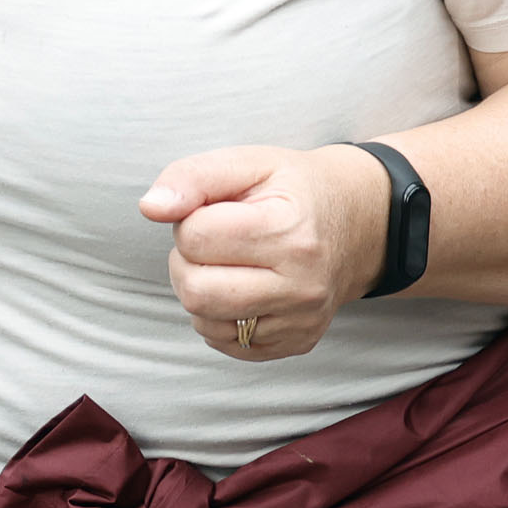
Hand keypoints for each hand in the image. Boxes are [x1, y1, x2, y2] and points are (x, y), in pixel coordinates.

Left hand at [144, 144, 385, 361]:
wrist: (357, 222)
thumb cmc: (294, 190)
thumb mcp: (248, 163)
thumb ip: (192, 177)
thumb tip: (150, 207)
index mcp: (290, 232)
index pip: (195, 238)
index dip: (190, 220)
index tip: (214, 211)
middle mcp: (302, 284)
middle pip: (195, 291)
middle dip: (185, 262)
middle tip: (211, 242)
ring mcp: (302, 321)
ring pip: (206, 322)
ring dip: (199, 290)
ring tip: (226, 264)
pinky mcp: (297, 343)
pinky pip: (227, 345)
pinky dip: (219, 317)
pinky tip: (240, 289)